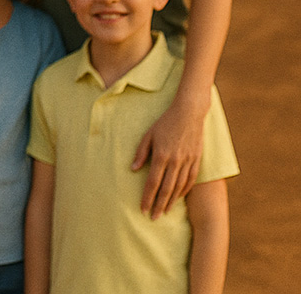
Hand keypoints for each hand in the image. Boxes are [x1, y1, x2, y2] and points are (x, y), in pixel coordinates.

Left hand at [132, 94, 206, 217]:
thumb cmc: (165, 122)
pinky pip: (190, 180)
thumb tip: (133, 169)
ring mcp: (188, 162)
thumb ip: (141, 152)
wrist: (189, 113)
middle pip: (166, 189)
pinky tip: (178, 197)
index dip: (147, 197)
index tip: (142, 208)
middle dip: (158, 205)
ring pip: (179, 187)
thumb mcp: (149, 134)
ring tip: (164, 211)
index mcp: (162, 155)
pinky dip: (184, 191)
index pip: (153, 182)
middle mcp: (175, 162)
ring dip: (171, 201)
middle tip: (153, 218)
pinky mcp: (196, 160)